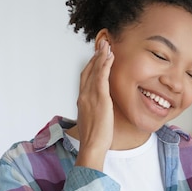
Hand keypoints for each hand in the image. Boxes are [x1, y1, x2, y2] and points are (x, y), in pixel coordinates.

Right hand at [73, 39, 114, 170]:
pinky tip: (109, 56)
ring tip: (107, 45)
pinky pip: (102, 77)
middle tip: (102, 44)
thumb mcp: (92, 120)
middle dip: (95, 56)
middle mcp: (84, 96)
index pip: (85, 78)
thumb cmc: (94, 138)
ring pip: (95, 71)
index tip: (97, 55)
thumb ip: (94, 110)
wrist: (92, 146)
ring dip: (101, 56)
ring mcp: (90, 96)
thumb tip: (100, 107)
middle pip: (88, 70)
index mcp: (82, 100)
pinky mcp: (100, 99)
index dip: (91, 65)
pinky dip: (105, 65)